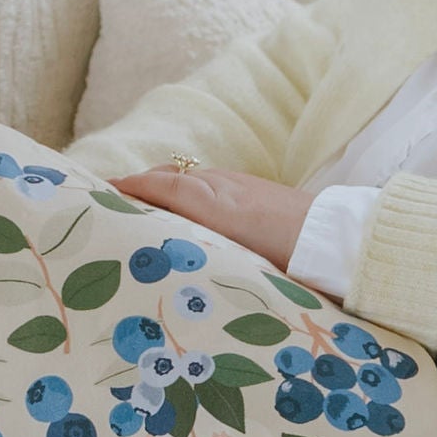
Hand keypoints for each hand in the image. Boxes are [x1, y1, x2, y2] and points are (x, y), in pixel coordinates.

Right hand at [111, 167, 314, 272]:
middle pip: (171, 178)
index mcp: (213, 201)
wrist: (339, 241)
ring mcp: (240, 185)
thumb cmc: (287, 257)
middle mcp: (222, 186)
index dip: (128, 187)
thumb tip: (167, 254)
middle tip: (111, 201)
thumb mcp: (235, 258)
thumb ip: (199, 246)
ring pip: (190, 181)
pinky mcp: (256, 190)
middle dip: (140, 186)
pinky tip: (188, 213)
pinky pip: (209, 185)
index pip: (161, 185)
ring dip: (164, 190)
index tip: (97, 190)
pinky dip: (188, 193)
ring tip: (142, 209)